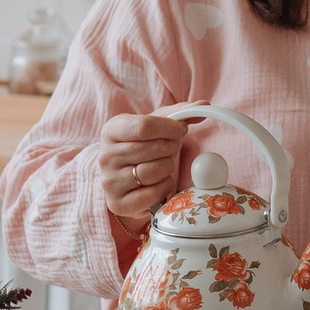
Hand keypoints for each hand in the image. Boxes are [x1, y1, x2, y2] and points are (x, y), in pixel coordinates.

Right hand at [96, 112, 189, 230]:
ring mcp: (110, 182)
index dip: (170, 128)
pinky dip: (164, 187)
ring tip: (162, 165)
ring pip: (155, 171)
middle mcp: (105, 156)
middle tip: (171, 149)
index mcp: (111, 131)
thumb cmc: (143, 146)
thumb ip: (179, 113)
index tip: (180, 130)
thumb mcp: (155, 125)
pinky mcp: (118, 204)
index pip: (145, 126)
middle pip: (154, 148)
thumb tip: (203, 106)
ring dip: (168, 168)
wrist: (125, 179)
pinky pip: (154, 193)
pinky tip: (158, 183)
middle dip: (172, 147)